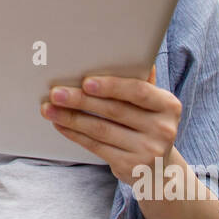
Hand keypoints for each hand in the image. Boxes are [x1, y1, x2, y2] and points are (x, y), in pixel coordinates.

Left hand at [38, 65, 182, 185]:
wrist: (159, 168)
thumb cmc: (149, 125)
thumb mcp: (153, 105)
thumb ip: (142, 81)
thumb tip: (132, 50)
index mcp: (169, 106)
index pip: (138, 91)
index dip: (111, 86)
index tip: (86, 82)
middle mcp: (162, 129)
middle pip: (114, 110)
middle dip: (80, 100)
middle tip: (56, 93)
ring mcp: (147, 150)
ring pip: (100, 129)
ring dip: (70, 118)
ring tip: (49, 109)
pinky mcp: (130, 166)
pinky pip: (95, 146)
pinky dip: (75, 134)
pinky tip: (60, 125)